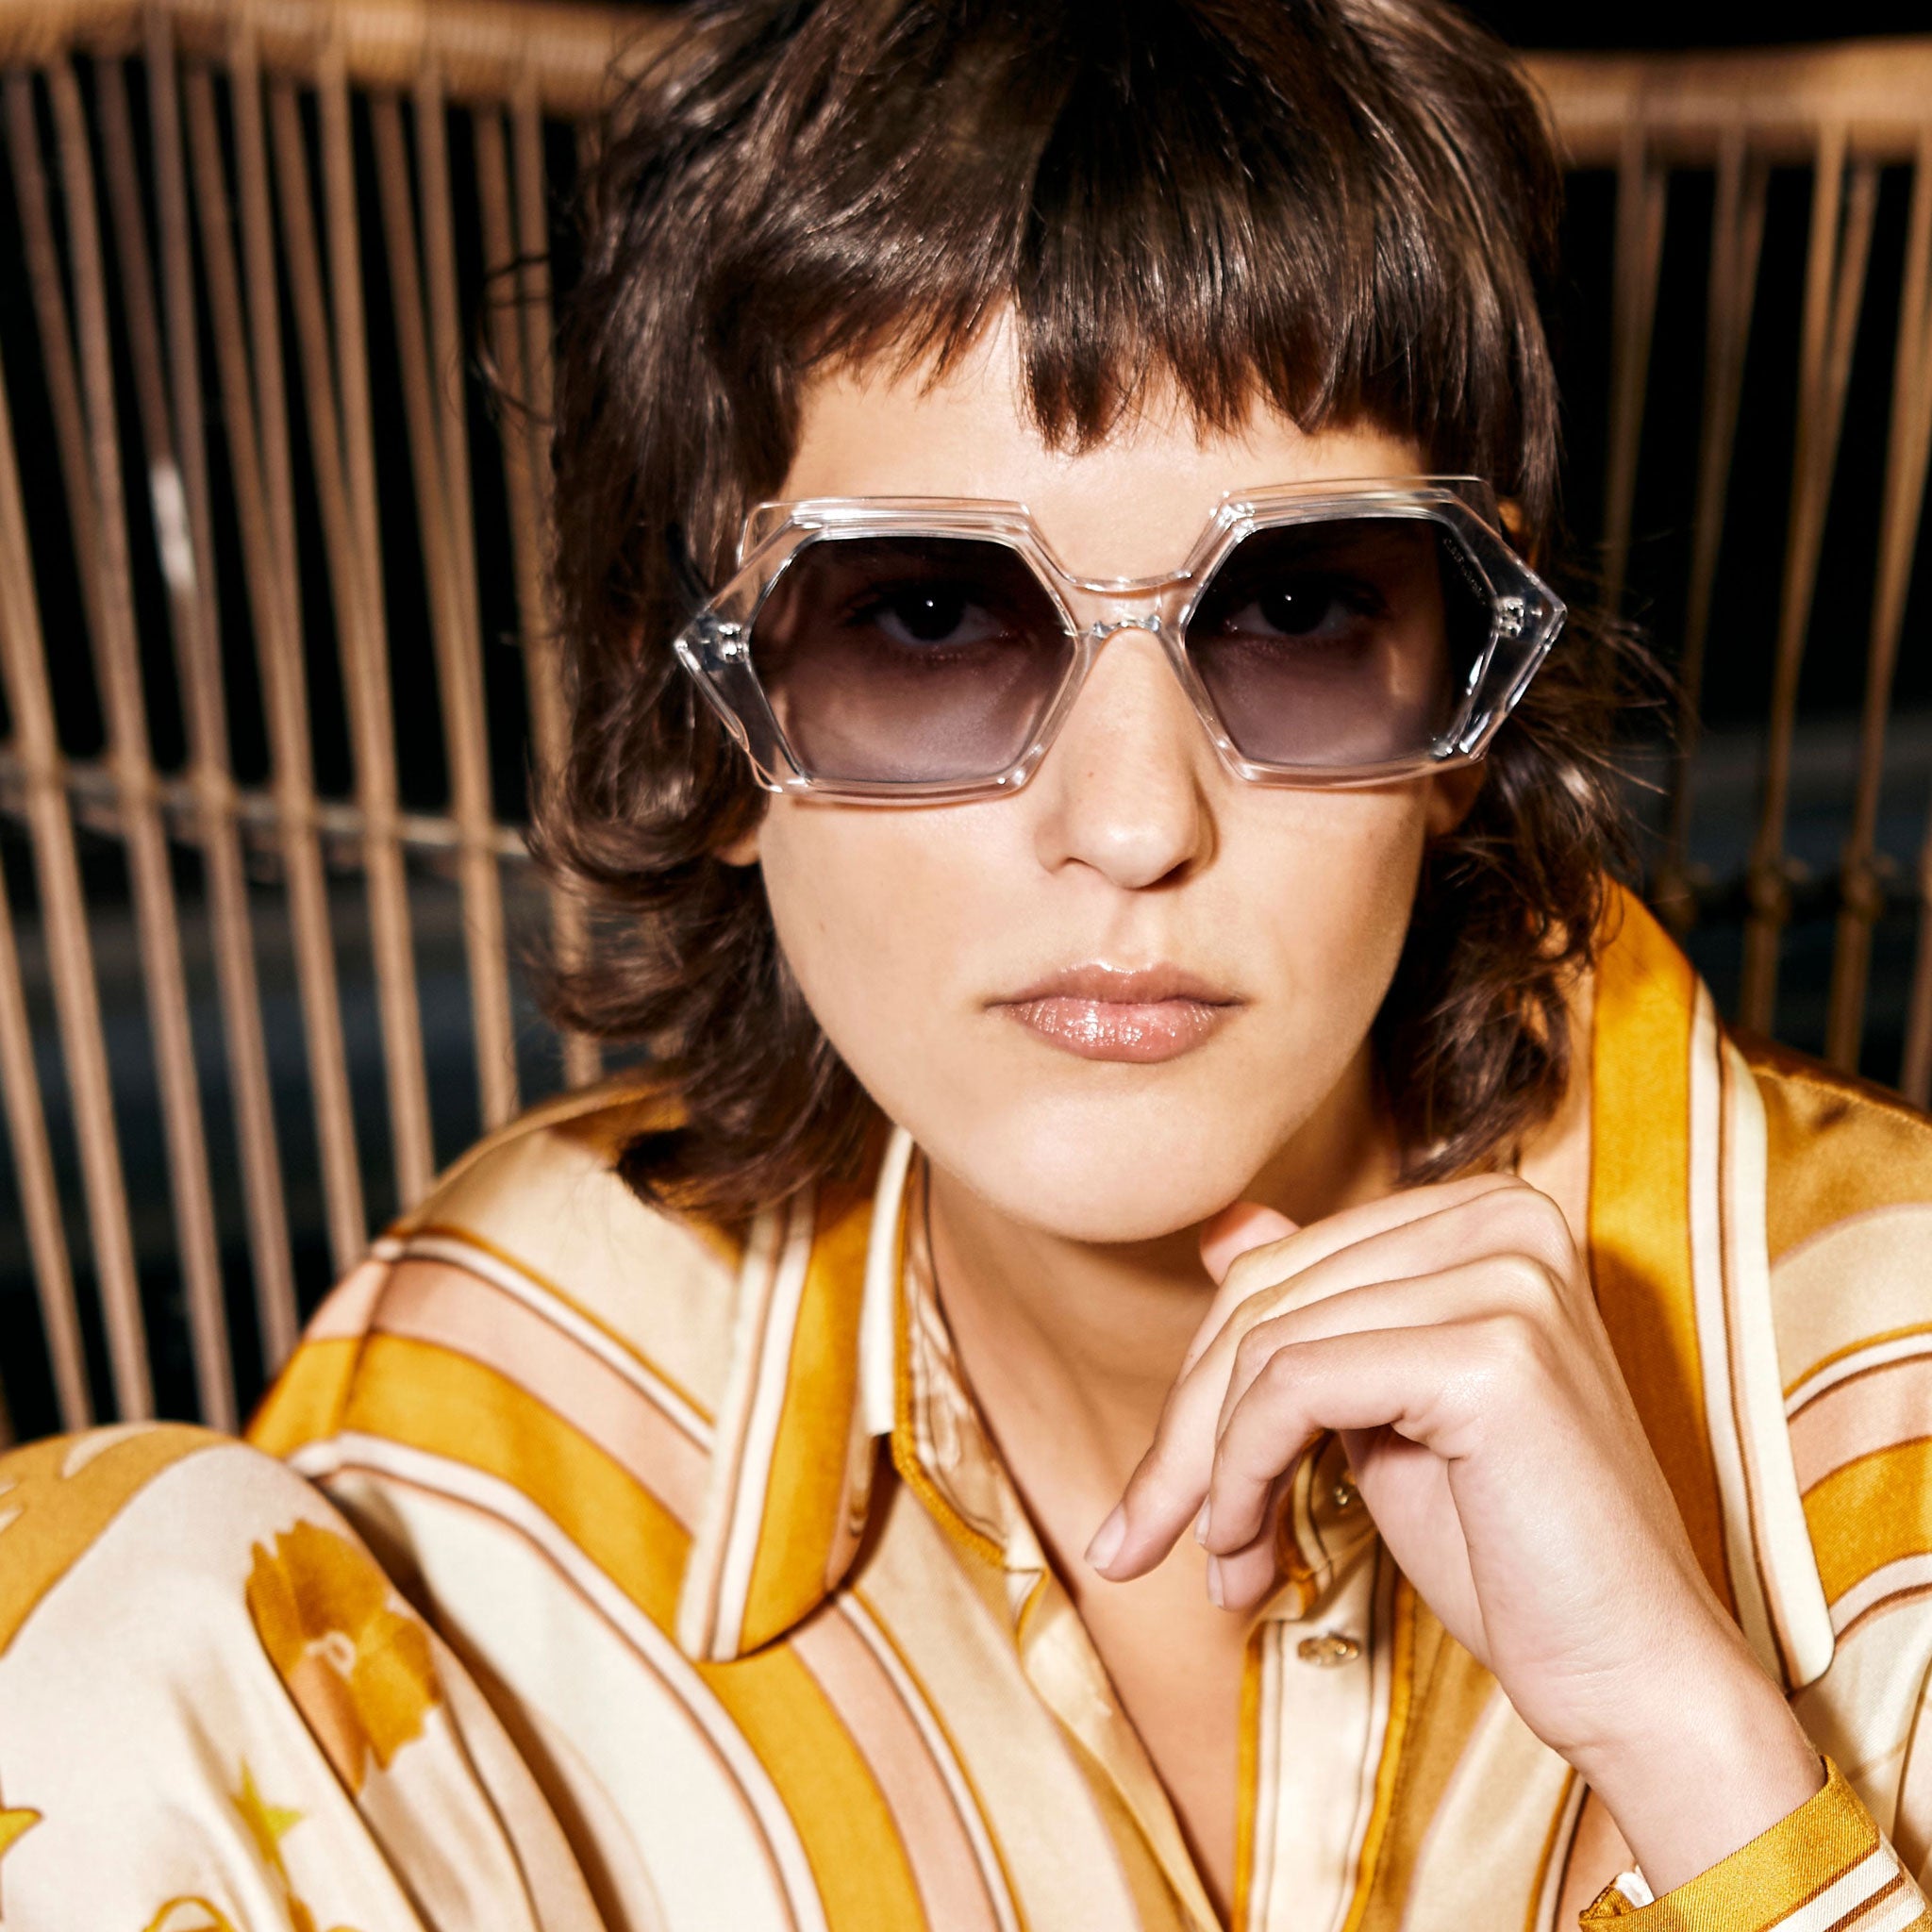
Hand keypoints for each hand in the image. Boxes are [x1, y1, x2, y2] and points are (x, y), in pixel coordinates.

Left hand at [1084, 1173, 1820, 1891]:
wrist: (1637, 1678)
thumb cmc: (1512, 1556)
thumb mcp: (1384, 1411)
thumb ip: (1320, 1314)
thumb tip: (1222, 1229)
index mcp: (1487, 1214)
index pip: (1284, 1266)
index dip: (1204, 1381)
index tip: (1166, 1492)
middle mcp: (1505, 1217)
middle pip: (1265, 1298)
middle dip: (1185, 1429)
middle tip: (1140, 1538)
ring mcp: (1508, 1277)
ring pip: (1266, 1346)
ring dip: (1209, 1473)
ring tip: (1221, 1566)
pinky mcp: (1493, 1352)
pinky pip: (1294, 1388)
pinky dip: (1241, 1476)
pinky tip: (1247, 1551)